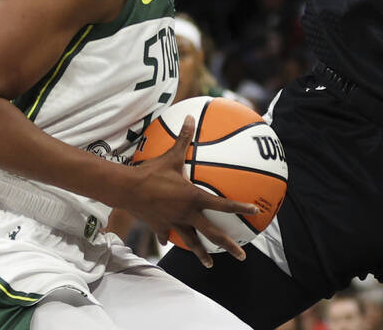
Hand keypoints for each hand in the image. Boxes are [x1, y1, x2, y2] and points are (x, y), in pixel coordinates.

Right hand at [126, 116, 259, 267]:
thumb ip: (184, 138)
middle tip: (241, 255)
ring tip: (210, 264)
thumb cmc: (151, 172)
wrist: (126, 190)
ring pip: (191, 242)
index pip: (223, 204)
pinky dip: (169, 237)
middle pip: (212, 234)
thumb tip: (191, 118)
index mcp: (194, 198)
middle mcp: (187, 214)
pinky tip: (168, 242)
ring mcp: (173, 223)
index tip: (256, 211)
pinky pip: (166, 235)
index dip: (241, 207)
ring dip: (201, 253)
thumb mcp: (170, 155)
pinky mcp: (159, 227)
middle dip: (228, 245)